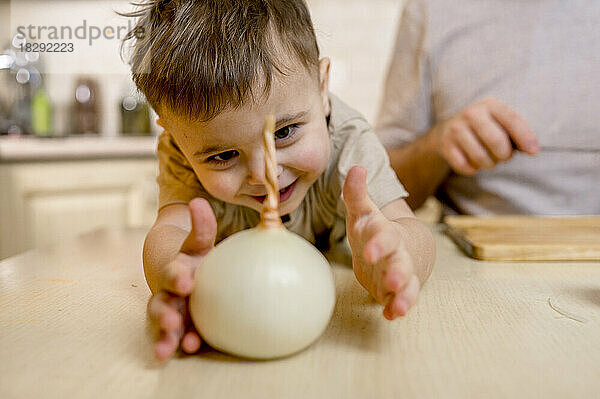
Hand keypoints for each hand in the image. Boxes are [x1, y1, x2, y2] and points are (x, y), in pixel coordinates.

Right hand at [147, 198, 216, 360]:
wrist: (186, 272)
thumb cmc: (198, 257)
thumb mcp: (200, 242)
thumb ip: (202, 226)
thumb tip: (198, 202)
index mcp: (175, 270)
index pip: (173, 273)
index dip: (176, 277)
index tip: (185, 282)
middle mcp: (168, 293)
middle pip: (161, 303)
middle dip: (164, 314)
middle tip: (172, 322)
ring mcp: (171, 313)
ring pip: (163, 326)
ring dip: (165, 337)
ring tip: (168, 350)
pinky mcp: (179, 329)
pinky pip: (175, 339)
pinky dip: (175, 346)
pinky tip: (186, 352)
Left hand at [343, 166, 419, 319]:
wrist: (399, 247)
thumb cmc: (374, 230)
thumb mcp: (363, 212)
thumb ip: (356, 194)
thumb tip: (356, 168)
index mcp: (385, 233)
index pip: (384, 236)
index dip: (378, 244)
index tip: (369, 252)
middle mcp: (396, 253)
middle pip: (400, 262)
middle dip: (396, 271)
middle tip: (391, 280)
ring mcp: (400, 273)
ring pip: (407, 284)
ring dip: (403, 295)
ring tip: (398, 307)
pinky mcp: (398, 290)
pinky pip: (402, 300)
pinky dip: (396, 307)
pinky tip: (390, 315)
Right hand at [433, 97, 539, 174]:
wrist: (448, 130)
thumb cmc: (485, 128)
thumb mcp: (500, 122)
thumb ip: (517, 133)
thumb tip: (533, 150)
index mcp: (490, 105)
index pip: (512, 119)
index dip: (525, 136)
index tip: (534, 151)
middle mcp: (471, 114)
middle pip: (496, 141)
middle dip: (505, 155)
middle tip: (504, 156)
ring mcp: (456, 129)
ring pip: (480, 157)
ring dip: (489, 164)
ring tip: (489, 160)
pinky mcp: (446, 145)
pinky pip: (465, 166)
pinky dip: (473, 169)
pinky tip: (474, 163)